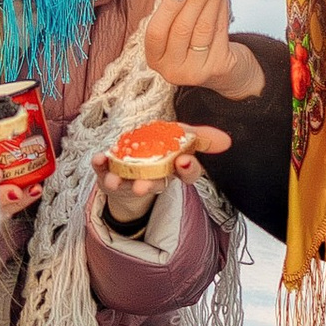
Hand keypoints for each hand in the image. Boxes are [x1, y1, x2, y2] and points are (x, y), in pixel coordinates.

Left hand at [98, 130, 228, 227]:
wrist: (135, 171)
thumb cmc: (162, 154)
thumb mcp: (184, 142)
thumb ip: (202, 139)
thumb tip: (227, 140)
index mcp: (174, 170)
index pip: (187, 175)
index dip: (188, 170)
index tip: (184, 162)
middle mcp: (154, 178)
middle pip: (155, 183)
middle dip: (149, 184)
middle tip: (143, 186)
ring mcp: (131, 179)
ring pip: (128, 182)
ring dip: (120, 180)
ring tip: (113, 180)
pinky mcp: (111, 175)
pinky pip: (104, 171)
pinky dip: (99, 165)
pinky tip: (97, 159)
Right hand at [143, 0, 260, 102]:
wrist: (223, 70)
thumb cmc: (194, 44)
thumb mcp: (177, 31)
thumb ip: (174, 9)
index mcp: (155, 58)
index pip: (156, 32)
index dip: (168, 8)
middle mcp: (172, 69)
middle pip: (182, 28)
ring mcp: (195, 71)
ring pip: (203, 28)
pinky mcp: (217, 67)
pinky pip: (219, 31)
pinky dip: (221, 7)